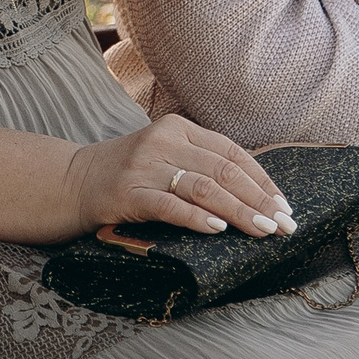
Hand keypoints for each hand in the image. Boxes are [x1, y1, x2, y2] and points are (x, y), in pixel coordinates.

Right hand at [64, 115, 293, 237]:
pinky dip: (197, 217)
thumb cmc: (130, 174)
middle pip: (223, 171)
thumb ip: (202, 165)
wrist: (74, 180)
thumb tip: (258, 196)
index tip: (285, 207)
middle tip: (284, 226)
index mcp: (178, 128)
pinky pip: (169, 205)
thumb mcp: (166, 157)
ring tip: (262, 231)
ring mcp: (144, 166)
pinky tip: (218, 229)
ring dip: (238, 211)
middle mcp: (163, 141)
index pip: (231, 153)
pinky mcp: (127, 192)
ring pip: (203, 187)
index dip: (262, 181)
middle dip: (259, 201)